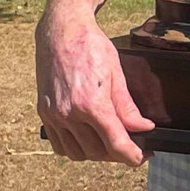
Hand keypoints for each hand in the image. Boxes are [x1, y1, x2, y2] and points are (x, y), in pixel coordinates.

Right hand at [35, 4, 153, 164]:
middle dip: (118, 154)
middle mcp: (70, 113)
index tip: (143, 158)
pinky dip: (76, 149)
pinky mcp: (45, 113)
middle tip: (133, 146)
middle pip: (98, 152)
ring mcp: (54, 115)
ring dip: (97, 154)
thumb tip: (144, 128)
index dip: (133, 156)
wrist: (61, 32)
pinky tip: (88, 139)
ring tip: (111, 142)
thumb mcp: (117, 75)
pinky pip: (61, 145)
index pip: (115, 144)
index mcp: (91, 104)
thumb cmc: (91, 47)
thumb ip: (128, 108)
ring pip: (79, 153)